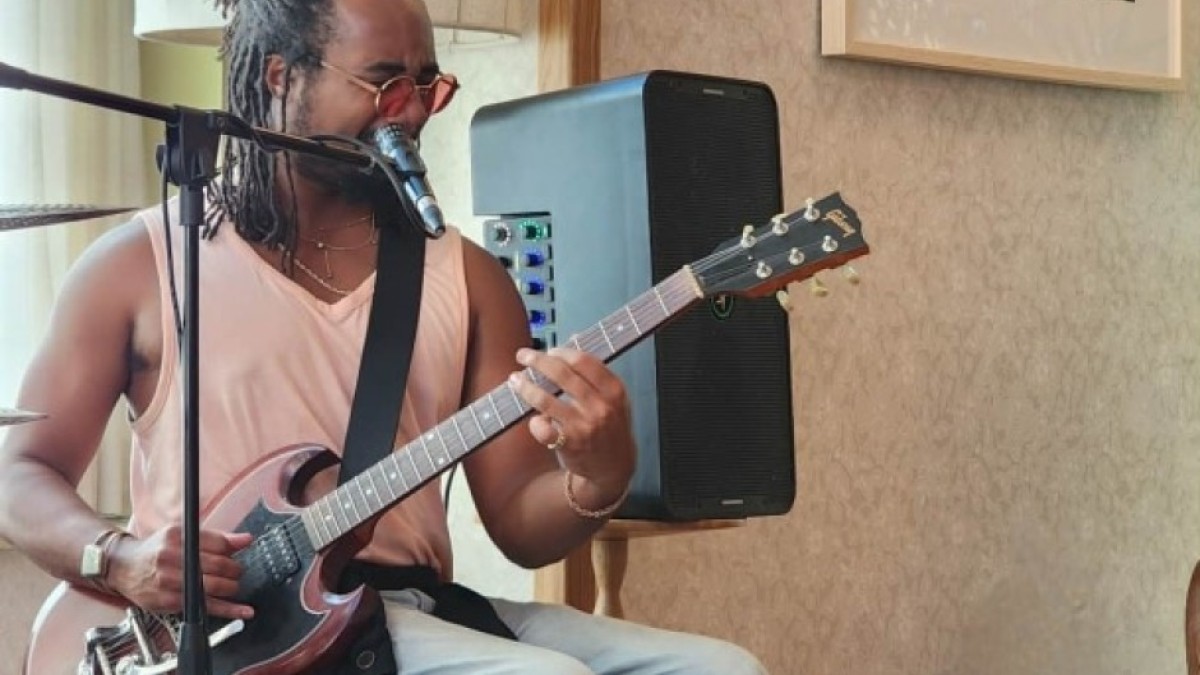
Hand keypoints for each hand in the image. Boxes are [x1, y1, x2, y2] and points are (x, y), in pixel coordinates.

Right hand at [106, 524, 253, 620]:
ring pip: (212, 586)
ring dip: (231, 587)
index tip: (239, 552)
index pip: (217, 543)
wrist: (124, 568)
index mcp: (177, 537)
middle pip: (217, 565)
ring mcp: (169, 581)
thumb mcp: (181, 535)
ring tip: (232, 586)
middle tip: (236, 571)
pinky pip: (204, 606)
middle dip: (234, 570)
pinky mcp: (169, 601)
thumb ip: (215, 538)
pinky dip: (227, 609)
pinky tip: (242, 611)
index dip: (233, 550)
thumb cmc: (156, 550)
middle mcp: (171, 558)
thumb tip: (246, 539)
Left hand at [509, 347, 635, 498]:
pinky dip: (534, 421)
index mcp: (614, 390)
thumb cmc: (610, 427)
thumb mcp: (615, 400)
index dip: (561, 352)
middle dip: (537, 360)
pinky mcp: (569, 444)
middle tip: (523, 355)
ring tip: (515, 380)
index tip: (548, 351)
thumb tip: (563, 352)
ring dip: (525, 386)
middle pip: (561, 374)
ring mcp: (584, 426)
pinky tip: (533, 418)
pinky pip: (542, 427)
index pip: (583, 361)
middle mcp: (600, 406)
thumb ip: (595, 378)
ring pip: (545, 399)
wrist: (614, 466)